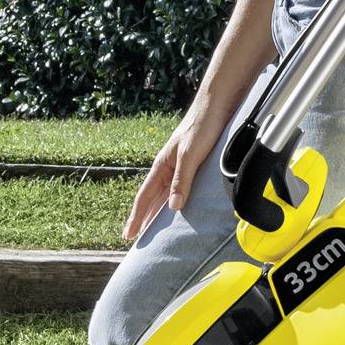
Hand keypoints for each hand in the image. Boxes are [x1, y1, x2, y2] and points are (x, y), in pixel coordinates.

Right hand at [123, 97, 230, 244]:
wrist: (216, 105)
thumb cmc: (201, 126)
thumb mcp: (190, 155)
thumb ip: (181, 180)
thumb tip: (173, 207)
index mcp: (162, 166)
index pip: (144, 197)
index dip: (136, 217)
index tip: (128, 235)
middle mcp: (167, 168)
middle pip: (151, 199)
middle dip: (143, 218)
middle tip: (136, 239)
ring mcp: (178, 166)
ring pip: (163, 195)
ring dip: (156, 212)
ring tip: (152, 229)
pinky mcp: (192, 163)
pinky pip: (177, 188)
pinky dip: (172, 201)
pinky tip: (176, 208)